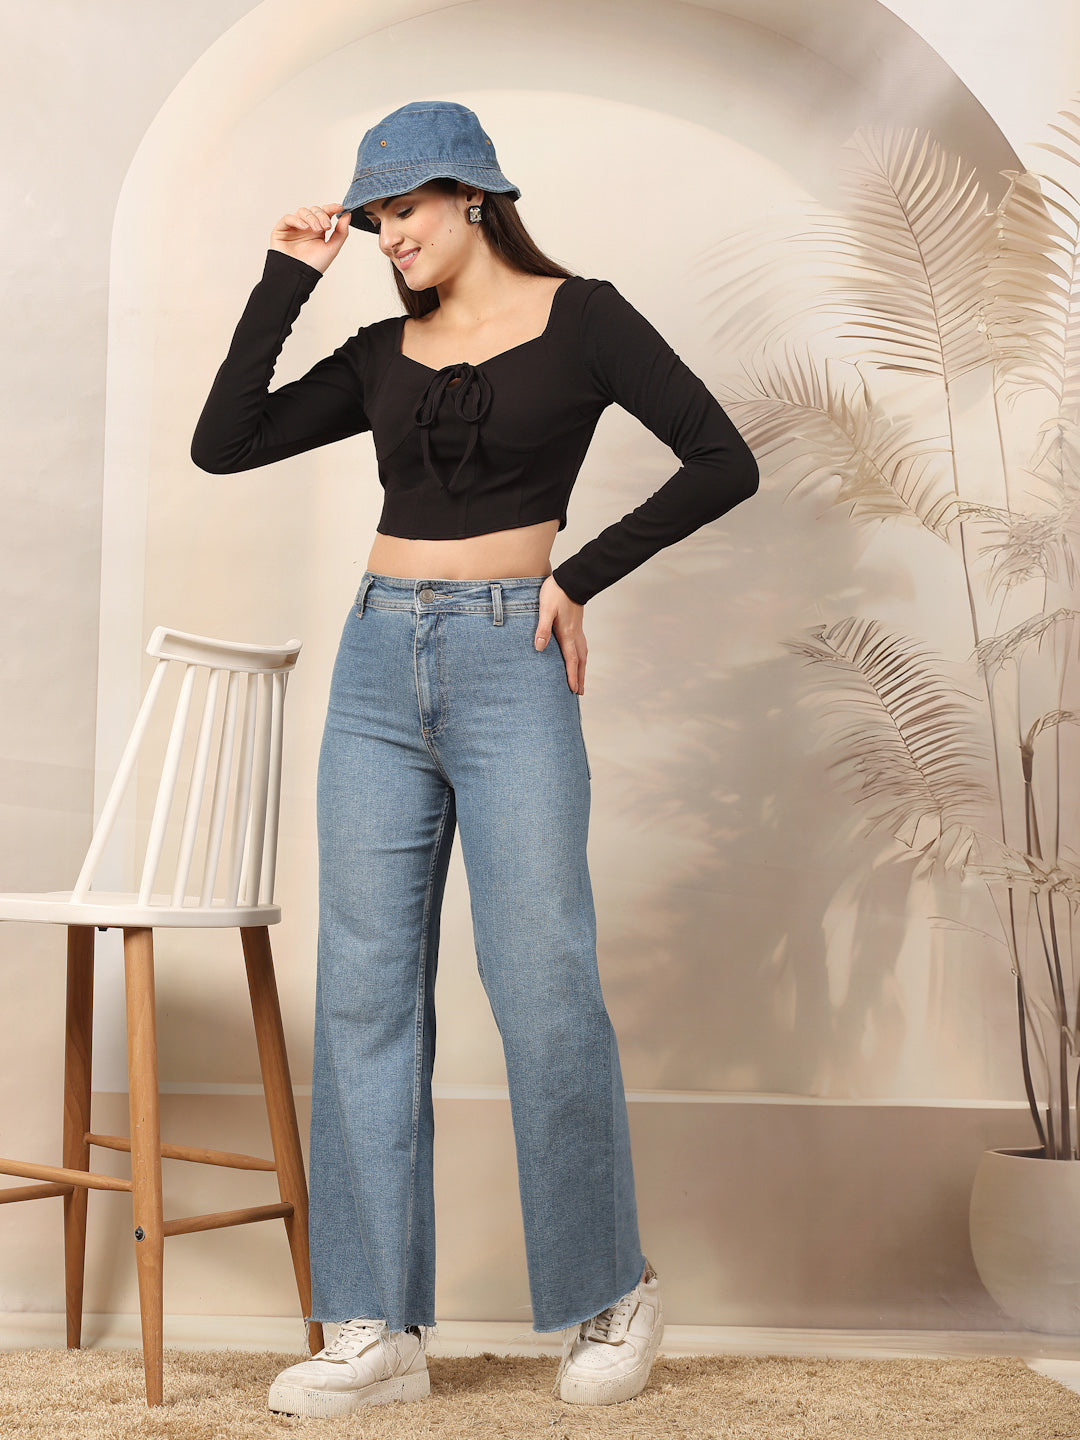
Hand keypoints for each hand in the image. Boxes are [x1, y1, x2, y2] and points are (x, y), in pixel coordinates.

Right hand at [269, 202, 350, 272]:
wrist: (299, 276)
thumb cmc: (314, 266)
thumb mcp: (332, 249)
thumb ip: (341, 232)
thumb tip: (347, 215)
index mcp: (318, 230)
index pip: (325, 213)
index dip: (331, 208)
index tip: (340, 208)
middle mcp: (306, 227)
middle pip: (314, 210)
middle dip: (322, 216)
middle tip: (326, 227)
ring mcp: (294, 227)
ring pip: (302, 211)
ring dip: (311, 218)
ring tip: (317, 230)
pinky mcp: (282, 230)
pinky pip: (288, 218)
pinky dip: (297, 220)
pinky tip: (304, 227)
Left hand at [535, 575, 586, 693]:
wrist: (571, 579)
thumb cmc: (556, 593)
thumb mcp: (545, 610)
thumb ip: (542, 629)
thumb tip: (539, 648)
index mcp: (567, 634)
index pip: (571, 660)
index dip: (572, 676)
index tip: (574, 691)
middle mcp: (575, 634)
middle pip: (580, 661)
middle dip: (580, 677)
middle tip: (580, 693)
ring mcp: (577, 630)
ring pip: (583, 654)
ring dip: (582, 668)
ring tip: (581, 679)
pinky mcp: (577, 625)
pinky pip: (581, 646)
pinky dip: (581, 657)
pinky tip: (578, 657)